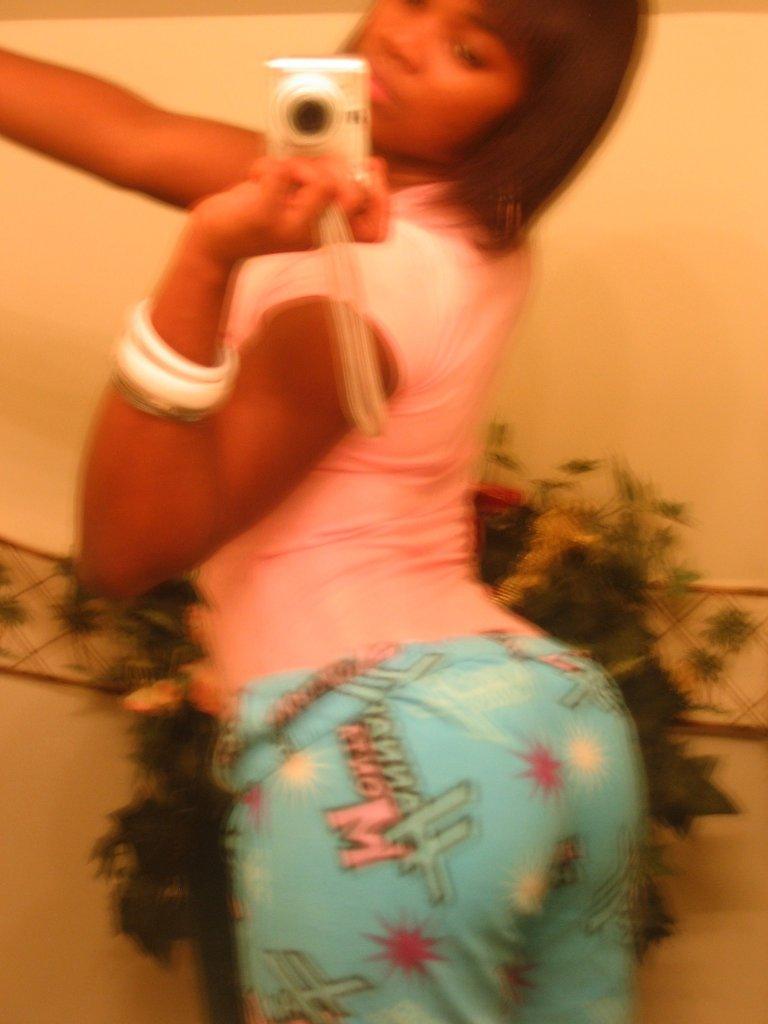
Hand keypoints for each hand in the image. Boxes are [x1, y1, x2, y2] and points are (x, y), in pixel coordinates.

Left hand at [184, 154, 389, 266]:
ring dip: (304, 163)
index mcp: (330, 233)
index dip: (383, 200)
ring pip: (324, 184)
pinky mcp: (264, 217)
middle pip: (357, 199)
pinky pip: (280, 173)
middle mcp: (316, 236)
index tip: (368, 171)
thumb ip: (323, 184)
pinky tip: (259, 175)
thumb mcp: (298, 203)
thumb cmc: (258, 213)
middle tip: (316, 168)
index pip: (378, 232)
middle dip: (342, 167)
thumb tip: (343, 152)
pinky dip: (269, 163)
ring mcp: (292, 229)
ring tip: (286, 170)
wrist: (214, 242)